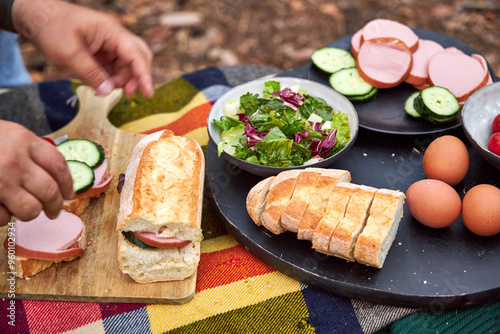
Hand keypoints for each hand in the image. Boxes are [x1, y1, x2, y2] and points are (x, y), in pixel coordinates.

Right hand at [0, 121, 74, 225]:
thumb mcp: (8, 133)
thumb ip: (30, 151)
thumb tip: (57, 178)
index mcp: (23, 140)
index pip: (58, 165)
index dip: (68, 183)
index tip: (70, 194)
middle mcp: (13, 161)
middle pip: (49, 192)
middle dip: (55, 206)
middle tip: (54, 211)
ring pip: (29, 210)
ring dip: (30, 214)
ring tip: (25, 211)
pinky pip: (2, 218)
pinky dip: (3, 218)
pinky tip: (0, 208)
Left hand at [11, 0, 153, 97]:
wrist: (32, 15)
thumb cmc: (49, 26)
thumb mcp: (69, 53)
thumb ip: (90, 73)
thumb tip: (107, 91)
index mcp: (111, 31)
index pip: (136, 55)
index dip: (144, 75)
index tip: (148, 94)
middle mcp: (113, 36)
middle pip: (138, 57)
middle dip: (137, 76)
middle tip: (128, 94)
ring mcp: (107, 42)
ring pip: (126, 64)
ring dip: (121, 78)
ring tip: (106, 88)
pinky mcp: (100, 49)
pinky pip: (113, 65)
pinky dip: (110, 76)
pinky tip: (100, 83)